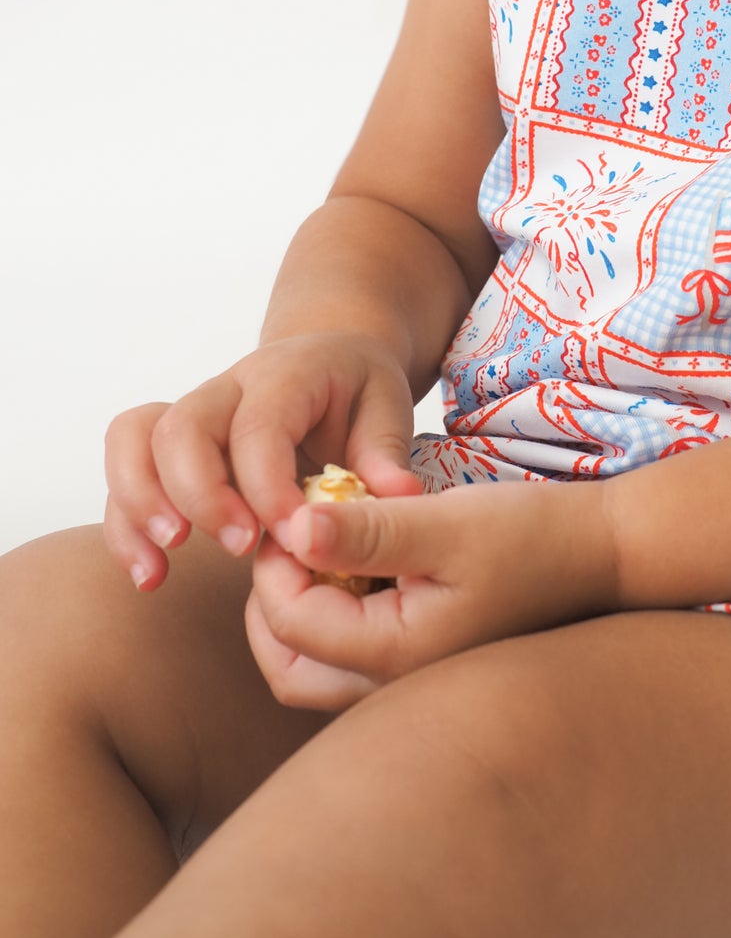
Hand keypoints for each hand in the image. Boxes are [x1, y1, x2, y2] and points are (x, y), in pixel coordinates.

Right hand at [102, 332, 424, 589]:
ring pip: (136, 440)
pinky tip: (150, 577)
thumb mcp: (387, 407)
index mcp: (286, 374)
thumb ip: (385, 452)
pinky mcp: (170, 445)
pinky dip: (125, 525)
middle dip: (201, 496)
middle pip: (182, 428)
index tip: (292, 536)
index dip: (267, 485)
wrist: (328, 360)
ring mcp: (193, 412)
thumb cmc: (358, 390)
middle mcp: (227, 388)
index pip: (260, 426)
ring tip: (165, 566)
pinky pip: (126, 468)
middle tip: (239, 547)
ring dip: (142, 507)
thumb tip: (398, 497)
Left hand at [244, 475, 618, 712]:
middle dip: (271, 603)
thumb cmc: (531, 534)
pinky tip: (362, 564)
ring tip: (323, 549)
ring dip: (299, 611)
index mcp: (396, 655)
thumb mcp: (447, 522)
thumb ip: (368, 529)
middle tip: (292, 541)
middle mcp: (393, 687)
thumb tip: (291, 527)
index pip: (292, 622)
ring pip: (312, 670)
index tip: (297, 508)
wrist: (599, 555)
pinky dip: (334, 614)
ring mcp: (405, 684)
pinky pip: (347, 658)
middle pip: (288, 670)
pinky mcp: (416, 666)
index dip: (275, 562)